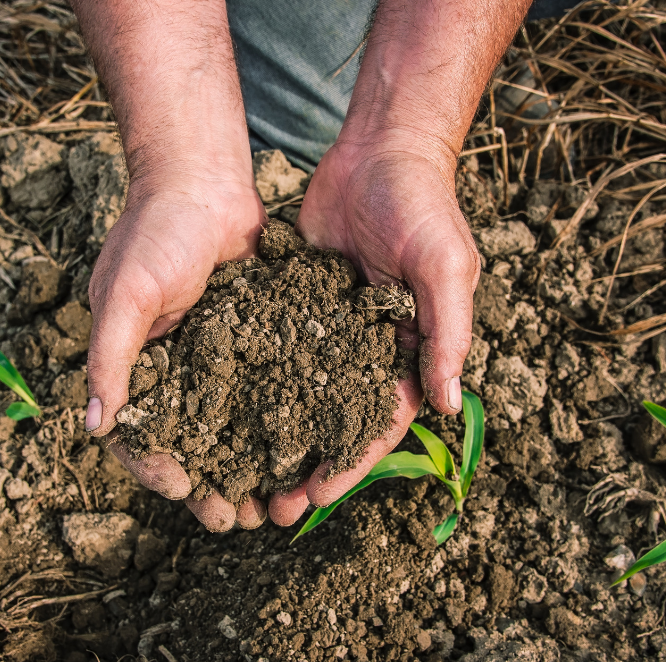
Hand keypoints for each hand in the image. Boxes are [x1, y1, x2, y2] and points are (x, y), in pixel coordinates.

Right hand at [86, 174, 269, 530]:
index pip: (137, 434)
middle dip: (210, 484)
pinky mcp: (251, 339)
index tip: (186, 492)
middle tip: (235, 520)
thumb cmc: (155, 232)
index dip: (158, 468)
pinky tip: (301, 452)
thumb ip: (110, 358)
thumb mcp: (128, 296)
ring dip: (246, 467)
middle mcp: (171, 367)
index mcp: (132, 363)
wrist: (204, 178)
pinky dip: (277, 424)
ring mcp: (212, 356)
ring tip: (269, 505)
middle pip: (188, 443)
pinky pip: (262, 392)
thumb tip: (93, 426)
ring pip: (230, 428)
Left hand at [268, 134, 479, 524]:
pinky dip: (252, 384)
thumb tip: (446, 406)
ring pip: (299, 398)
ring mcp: (330, 329)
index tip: (315, 498)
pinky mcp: (296, 303)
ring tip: (239, 477)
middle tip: (269, 509)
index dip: (349, 465)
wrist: (380, 149)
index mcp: (411, 352)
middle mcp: (369, 350)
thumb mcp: (444, 267)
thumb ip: (444, 333)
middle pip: (334, 424)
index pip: (379, 425)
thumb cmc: (423, 207)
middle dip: (305, 468)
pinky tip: (219, 413)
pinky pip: (273, 352)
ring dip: (274, 439)